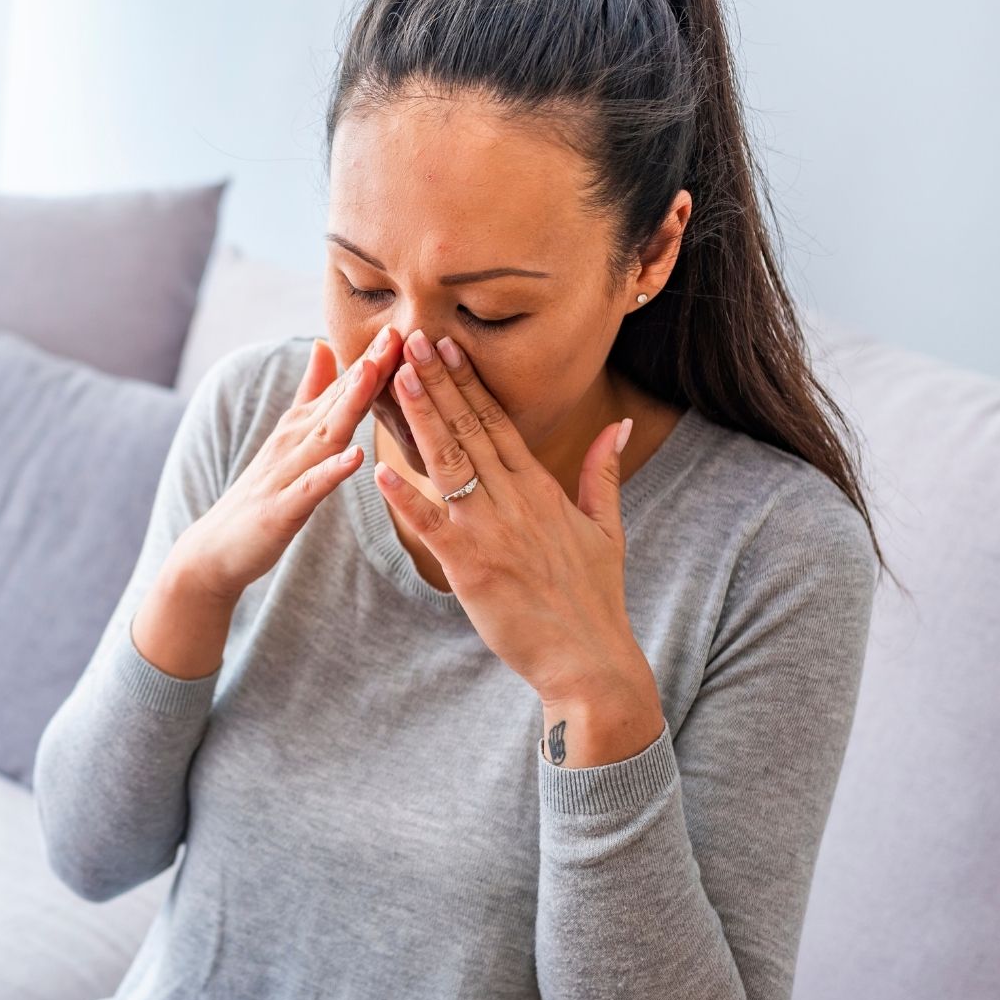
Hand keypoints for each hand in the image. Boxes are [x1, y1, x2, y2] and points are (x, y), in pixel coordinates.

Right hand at [177, 325, 400, 601]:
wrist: (215, 548)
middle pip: (336, 402)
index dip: (371, 358)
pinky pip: (311, 487)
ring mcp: (286, 474)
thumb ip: (308, 393)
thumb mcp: (287, 437)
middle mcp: (293, 442)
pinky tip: (356, 457)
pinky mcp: (282, 508)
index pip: (341, 388)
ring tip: (375, 376)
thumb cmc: (260, 493)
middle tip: (397, 334)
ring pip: (324, 435)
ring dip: (350, 405)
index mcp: (301, 428)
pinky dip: (333, 470)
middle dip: (367, 369)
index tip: (400, 327)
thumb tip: (323, 344)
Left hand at [373, 327, 647, 706]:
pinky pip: (431, 525)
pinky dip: (405, 496)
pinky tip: (379, 468)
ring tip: (397, 378)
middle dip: (438, 382)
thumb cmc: (594, 598)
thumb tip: (620, 423)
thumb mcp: (608, 527)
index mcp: (541, 488)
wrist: (589, 659)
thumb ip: (602, 472)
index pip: (499, 423)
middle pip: (469, 430)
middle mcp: (515, 501)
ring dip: (421, 418)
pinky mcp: (470, 566)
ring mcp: (491, 531)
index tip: (447, 346)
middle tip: (410, 340)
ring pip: (449, 463)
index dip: (469, 383)